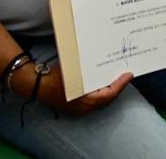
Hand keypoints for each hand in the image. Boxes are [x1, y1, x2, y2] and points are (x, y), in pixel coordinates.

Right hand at [11, 61, 132, 116]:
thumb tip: (100, 57)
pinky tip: (103, 81)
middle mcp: (85, 108)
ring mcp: (81, 108)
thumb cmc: (53, 77)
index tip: (129, 74)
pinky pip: (95, 100)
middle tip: (126, 74)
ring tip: (118, 76)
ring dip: (110, 89)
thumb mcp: (71, 70)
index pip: (109, 95)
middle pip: (108, 99)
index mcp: (85, 101)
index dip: (120, 84)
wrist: (36, 86)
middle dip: (118, 86)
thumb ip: (86, 67)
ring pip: (102, 100)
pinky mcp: (77, 105)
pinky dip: (102, 91)